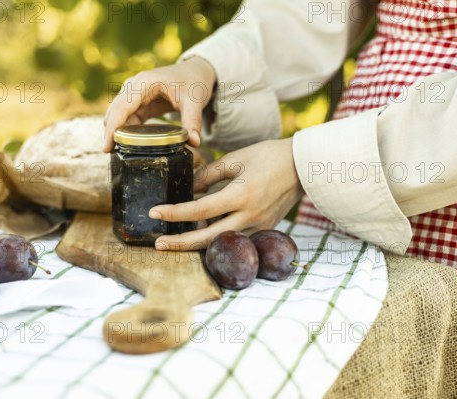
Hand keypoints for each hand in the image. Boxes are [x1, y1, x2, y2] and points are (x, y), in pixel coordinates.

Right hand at [103, 57, 216, 152]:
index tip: (107, 147)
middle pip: (114, 112)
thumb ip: (193, 121)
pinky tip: (127, 145)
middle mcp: (134, 87)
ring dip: (117, 132)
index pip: (122, 107)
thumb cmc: (193, 81)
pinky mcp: (137, 102)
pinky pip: (126, 118)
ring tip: (118, 152)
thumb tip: (194, 143)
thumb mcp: (194, 101)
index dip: (112, 128)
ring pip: (118, 116)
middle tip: (111, 154)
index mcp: (144, 83)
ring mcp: (133, 94)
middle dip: (111, 132)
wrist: (195, 71)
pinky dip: (125, 130)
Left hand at [149, 138, 305, 249]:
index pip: (199, 209)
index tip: (154, 213)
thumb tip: (187, 189)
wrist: (303, 167)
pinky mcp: (263, 229)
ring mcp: (258, 226)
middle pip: (208, 238)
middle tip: (158, 244)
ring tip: (174, 241)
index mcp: (241, 195)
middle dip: (180, 243)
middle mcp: (249, 215)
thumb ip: (208, 175)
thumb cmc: (268, 156)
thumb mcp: (235, 159)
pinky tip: (201, 234)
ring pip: (221, 242)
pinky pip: (236, 239)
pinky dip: (217, 238)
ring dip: (197, 244)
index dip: (174, 213)